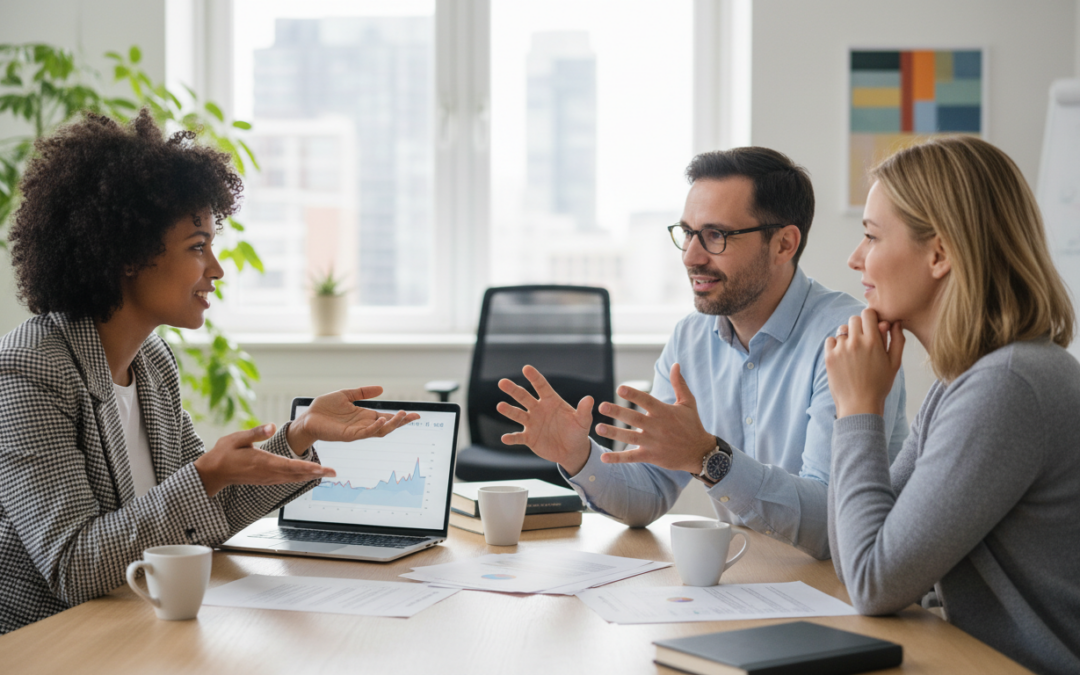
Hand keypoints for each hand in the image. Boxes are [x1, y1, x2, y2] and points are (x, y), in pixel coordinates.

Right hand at [194, 424, 335, 497]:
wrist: (213, 473)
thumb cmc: (224, 453)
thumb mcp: (237, 438)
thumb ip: (256, 432)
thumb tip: (271, 425)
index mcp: (264, 462)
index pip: (292, 466)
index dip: (310, 468)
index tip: (324, 469)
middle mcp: (269, 473)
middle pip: (298, 475)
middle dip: (317, 473)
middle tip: (334, 473)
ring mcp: (268, 478)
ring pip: (294, 479)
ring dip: (311, 476)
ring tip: (326, 474)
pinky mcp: (267, 479)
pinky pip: (287, 480)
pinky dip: (300, 477)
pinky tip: (308, 475)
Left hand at [287, 386, 420, 452]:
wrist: (308, 416)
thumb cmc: (325, 408)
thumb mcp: (346, 394)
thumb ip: (362, 392)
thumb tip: (381, 389)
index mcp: (364, 416)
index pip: (387, 417)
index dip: (401, 417)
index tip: (416, 414)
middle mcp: (363, 425)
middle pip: (388, 426)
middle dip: (401, 422)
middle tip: (413, 416)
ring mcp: (357, 431)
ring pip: (379, 431)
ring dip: (391, 424)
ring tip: (401, 415)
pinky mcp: (348, 435)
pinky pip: (365, 433)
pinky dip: (375, 428)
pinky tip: (381, 420)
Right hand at [496, 365, 593, 474]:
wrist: (572, 450)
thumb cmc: (578, 431)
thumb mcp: (583, 421)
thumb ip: (584, 410)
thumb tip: (589, 398)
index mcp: (551, 401)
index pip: (541, 386)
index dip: (534, 377)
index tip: (526, 368)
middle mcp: (538, 409)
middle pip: (524, 397)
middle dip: (513, 390)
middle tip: (502, 382)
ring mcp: (532, 423)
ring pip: (518, 415)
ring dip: (509, 411)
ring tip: (500, 406)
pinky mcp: (529, 438)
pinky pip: (518, 437)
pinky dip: (511, 438)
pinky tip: (504, 438)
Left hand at [593, 363, 715, 473]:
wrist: (700, 452)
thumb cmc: (692, 424)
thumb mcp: (688, 403)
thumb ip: (679, 384)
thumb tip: (675, 364)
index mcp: (664, 412)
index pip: (646, 401)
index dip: (633, 394)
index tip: (620, 388)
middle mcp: (657, 426)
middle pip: (634, 418)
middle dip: (617, 412)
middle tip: (602, 406)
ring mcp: (653, 442)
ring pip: (630, 437)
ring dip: (613, 433)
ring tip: (598, 428)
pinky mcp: (651, 456)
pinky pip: (632, 457)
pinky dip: (618, 458)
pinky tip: (603, 458)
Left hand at [824, 308, 904, 417]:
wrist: (859, 404)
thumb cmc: (880, 385)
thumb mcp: (895, 363)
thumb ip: (897, 340)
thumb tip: (894, 322)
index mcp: (873, 341)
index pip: (868, 313)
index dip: (870, 318)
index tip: (872, 327)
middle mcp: (856, 342)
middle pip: (854, 319)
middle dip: (859, 326)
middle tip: (863, 341)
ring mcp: (841, 349)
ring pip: (842, 330)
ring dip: (847, 336)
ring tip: (853, 352)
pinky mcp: (829, 357)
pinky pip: (830, 340)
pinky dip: (835, 345)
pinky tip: (843, 357)